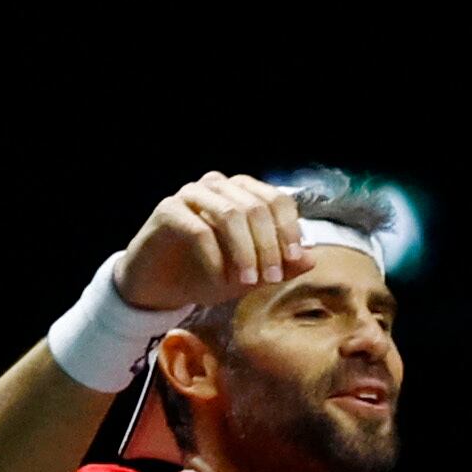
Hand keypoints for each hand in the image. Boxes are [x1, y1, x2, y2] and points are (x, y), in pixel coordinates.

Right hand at [113, 172, 314, 310]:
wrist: (159, 286)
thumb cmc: (207, 274)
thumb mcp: (251, 275)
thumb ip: (281, 265)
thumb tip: (312, 258)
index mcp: (243, 193)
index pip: (277, 200)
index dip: (289, 230)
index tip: (293, 261)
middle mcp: (219, 185)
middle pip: (256, 207)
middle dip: (268, 246)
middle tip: (270, 278)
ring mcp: (192, 194)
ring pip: (230, 214)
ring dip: (244, 252)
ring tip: (247, 282)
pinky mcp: (168, 210)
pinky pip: (200, 230)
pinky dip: (214, 260)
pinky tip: (217, 282)